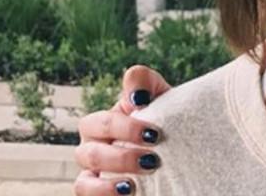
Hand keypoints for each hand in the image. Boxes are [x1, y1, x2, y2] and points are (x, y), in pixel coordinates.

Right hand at [73, 66, 172, 195]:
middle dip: (121, 158)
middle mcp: (92, 149)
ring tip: (134, 185)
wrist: (181, 149)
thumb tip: (136, 95)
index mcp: (103, 123)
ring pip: (84, 182)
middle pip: (90, 153)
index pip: (100, 122)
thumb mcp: (159, 95)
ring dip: (108, 185)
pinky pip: (86, 195)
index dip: (124, 128)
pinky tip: (128, 193)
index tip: (154, 133)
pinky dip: (104, 195)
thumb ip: (144, 82)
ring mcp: (93, 174)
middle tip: (152, 160)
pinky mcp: (99, 192)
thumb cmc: (166, 117)